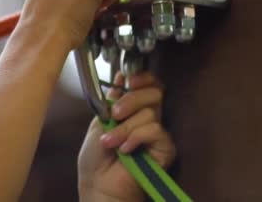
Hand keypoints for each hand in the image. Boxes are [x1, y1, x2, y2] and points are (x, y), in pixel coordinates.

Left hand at [77, 72, 175, 201]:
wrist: (99, 186)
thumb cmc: (96, 158)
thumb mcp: (99, 122)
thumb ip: (112, 100)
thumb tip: (121, 76)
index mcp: (131, 108)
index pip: (147, 84)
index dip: (141, 78)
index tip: (128, 80)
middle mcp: (147, 117)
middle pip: (154, 92)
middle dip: (132, 99)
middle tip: (116, 113)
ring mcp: (157, 133)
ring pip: (150, 113)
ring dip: (125, 127)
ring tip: (111, 143)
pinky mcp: (165, 149)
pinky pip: (156, 131)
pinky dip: (136, 137)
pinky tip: (125, 150)